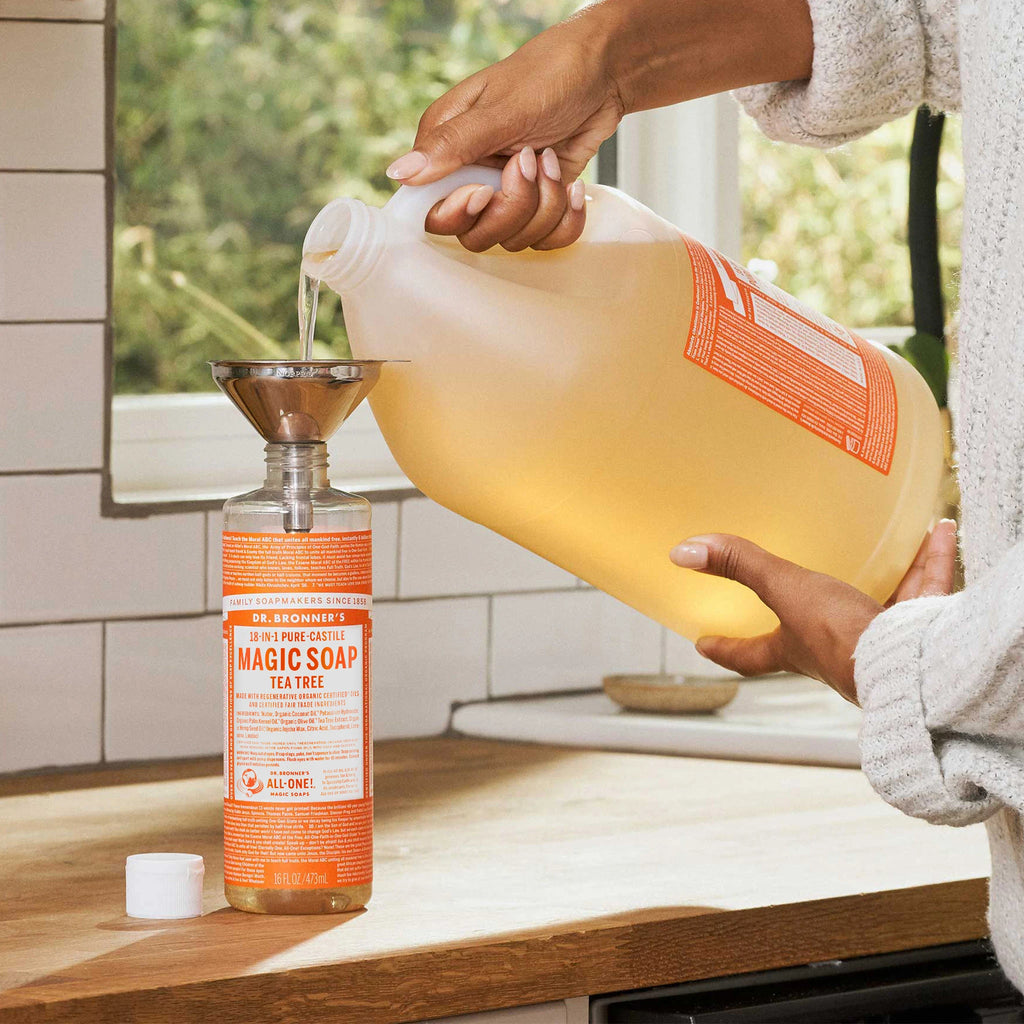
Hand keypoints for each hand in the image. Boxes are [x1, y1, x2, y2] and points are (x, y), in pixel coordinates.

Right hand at [385, 13, 622, 251]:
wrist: (603, 73)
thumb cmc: (549, 74)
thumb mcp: (501, 109)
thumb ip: (453, 145)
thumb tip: (400, 173)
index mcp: (447, 149)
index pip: (430, 212)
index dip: (459, 213)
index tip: (487, 189)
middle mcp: (472, 176)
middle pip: (475, 235)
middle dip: (513, 208)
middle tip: (531, 163)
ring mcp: (506, 195)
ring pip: (514, 240)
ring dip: (545, 206)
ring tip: (552, 160)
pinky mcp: (538, 206)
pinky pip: (545, 241)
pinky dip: (566, 220)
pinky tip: (572, 187)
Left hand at [668, 519, 957, 702]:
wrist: (914, 665)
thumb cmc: (843, 637)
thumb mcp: (785, 591)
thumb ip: (742, 567)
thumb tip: (684, 552)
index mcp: (797, 650)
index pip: (752, 655)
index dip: (726, 649)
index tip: (703, 644)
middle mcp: (836, 652)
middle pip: (817, 632)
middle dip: (812, 610)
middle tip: (803, 593)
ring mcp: (881, 643)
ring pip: (881, 603)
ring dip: (890, 573)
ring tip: (894, 544)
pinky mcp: (921, 631)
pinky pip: (926, 591)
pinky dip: (931, 560)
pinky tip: (938, 530)